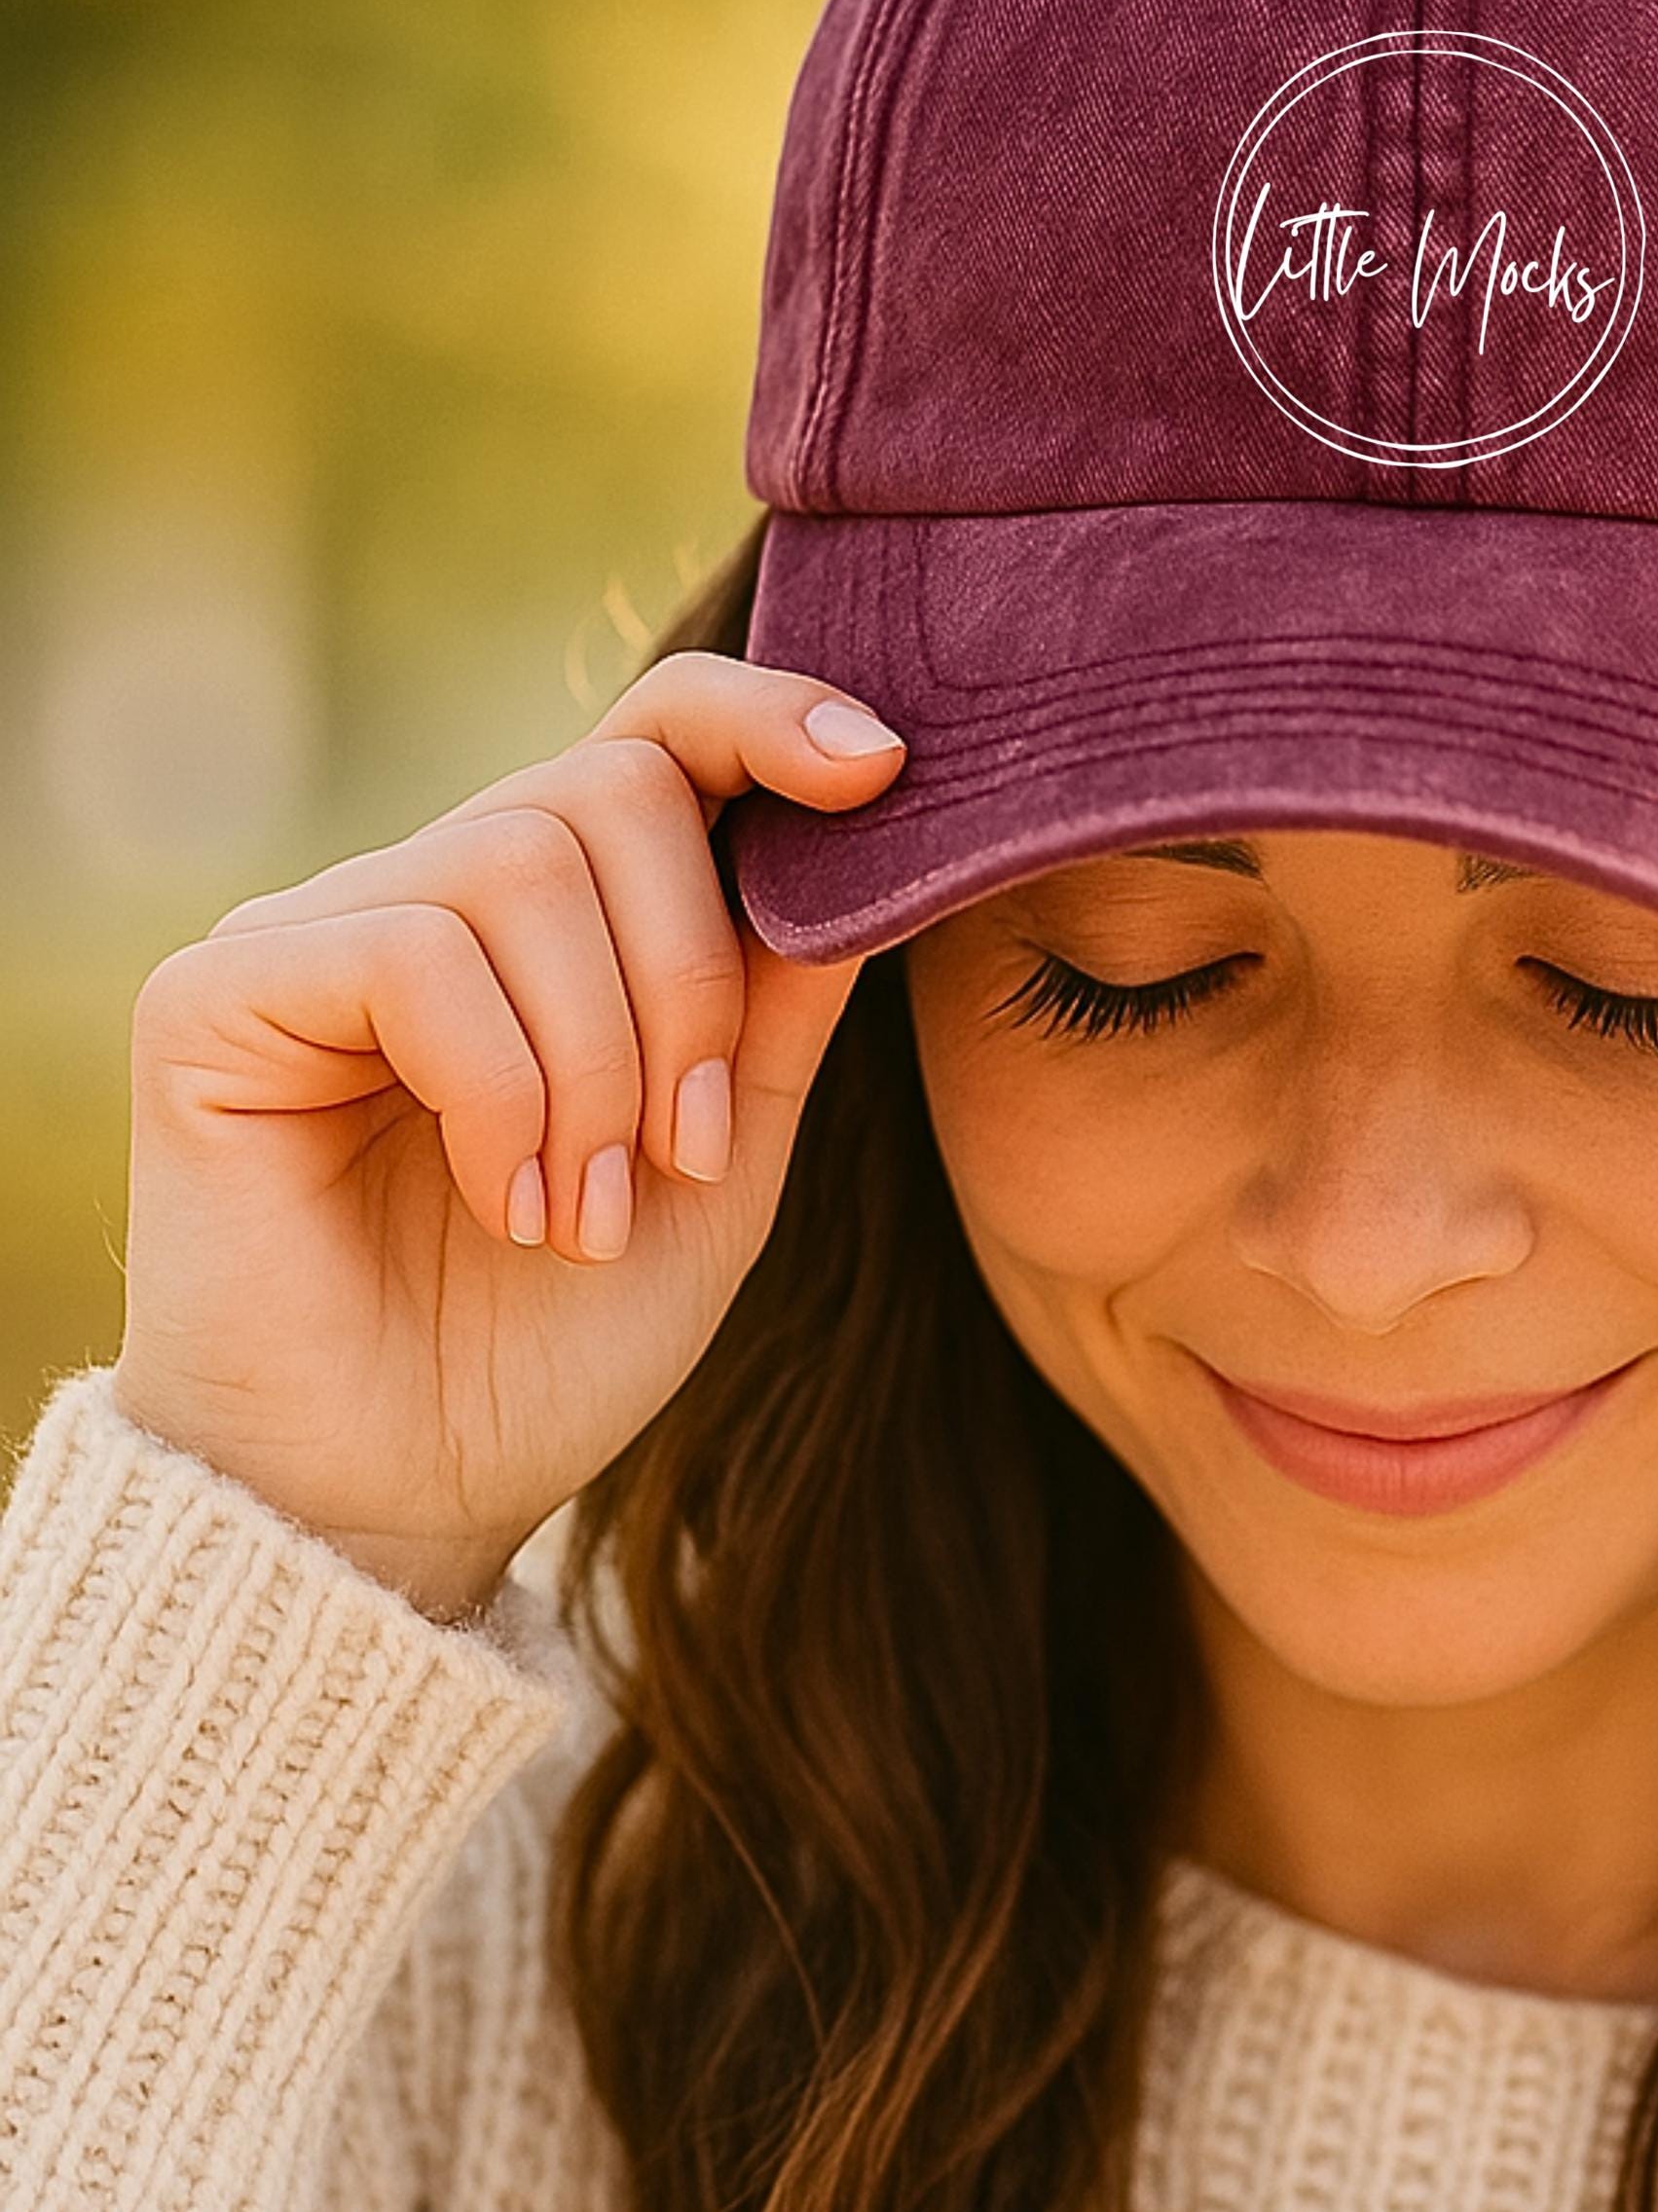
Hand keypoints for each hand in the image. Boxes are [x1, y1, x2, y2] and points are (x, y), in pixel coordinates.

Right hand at [107, 652, 906, 1618]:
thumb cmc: (565, 1335)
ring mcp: (321, 931)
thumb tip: (870, 831)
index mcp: (563, 919)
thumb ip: (779, 1000)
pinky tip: (508, 1203)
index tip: (881, 767)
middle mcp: (435, 894)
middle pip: (611, 788)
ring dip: (597, 1062)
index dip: (769, 717)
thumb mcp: (726, 1156)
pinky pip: (412, 951)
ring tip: (586, 1215)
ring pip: (520, 863)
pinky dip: (499, 1089)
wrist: (408, 1495)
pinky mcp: (221, 993)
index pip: (659, 734)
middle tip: (679, 1152)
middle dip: (689, 979)